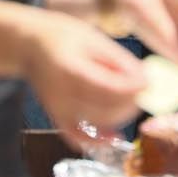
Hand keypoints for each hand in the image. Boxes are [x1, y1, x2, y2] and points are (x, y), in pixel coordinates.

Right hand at [19, 12, 147, 147]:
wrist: (30, 46)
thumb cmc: (64, 36)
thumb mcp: (95, 40)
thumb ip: (120, 62)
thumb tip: (144, 82)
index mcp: (71, 70)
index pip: (110, 88)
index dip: (134, 88)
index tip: (148, 81)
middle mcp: (62, 95)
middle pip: (107, 109)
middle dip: (131, 101)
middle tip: (141, 87)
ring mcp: (57, 110)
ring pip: (99, 123)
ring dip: (122, 115)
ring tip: (130, 97)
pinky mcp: (57, 118)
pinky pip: (80, 137)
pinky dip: (99, 139)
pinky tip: (115, 136)